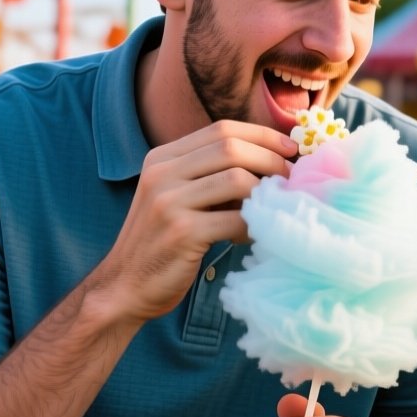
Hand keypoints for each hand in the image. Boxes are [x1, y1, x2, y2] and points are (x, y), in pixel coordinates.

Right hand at [89, 120, 294, 323]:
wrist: (125, 286)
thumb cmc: (163, 242)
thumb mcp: (177, 197)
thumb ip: (210, 176)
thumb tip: (272, 161)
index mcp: (162, 158)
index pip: (221, 130)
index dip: (262, 135)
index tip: (289, 148)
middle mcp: (162, 173)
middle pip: (231, 147)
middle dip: (271, 161)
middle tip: (292, 180)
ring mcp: (168, 202)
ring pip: (237, 179)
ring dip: (266, 194)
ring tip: (273, 210)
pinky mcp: (181, 232)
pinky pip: (235, 219)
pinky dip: (253, 226)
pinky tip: (252, 237)